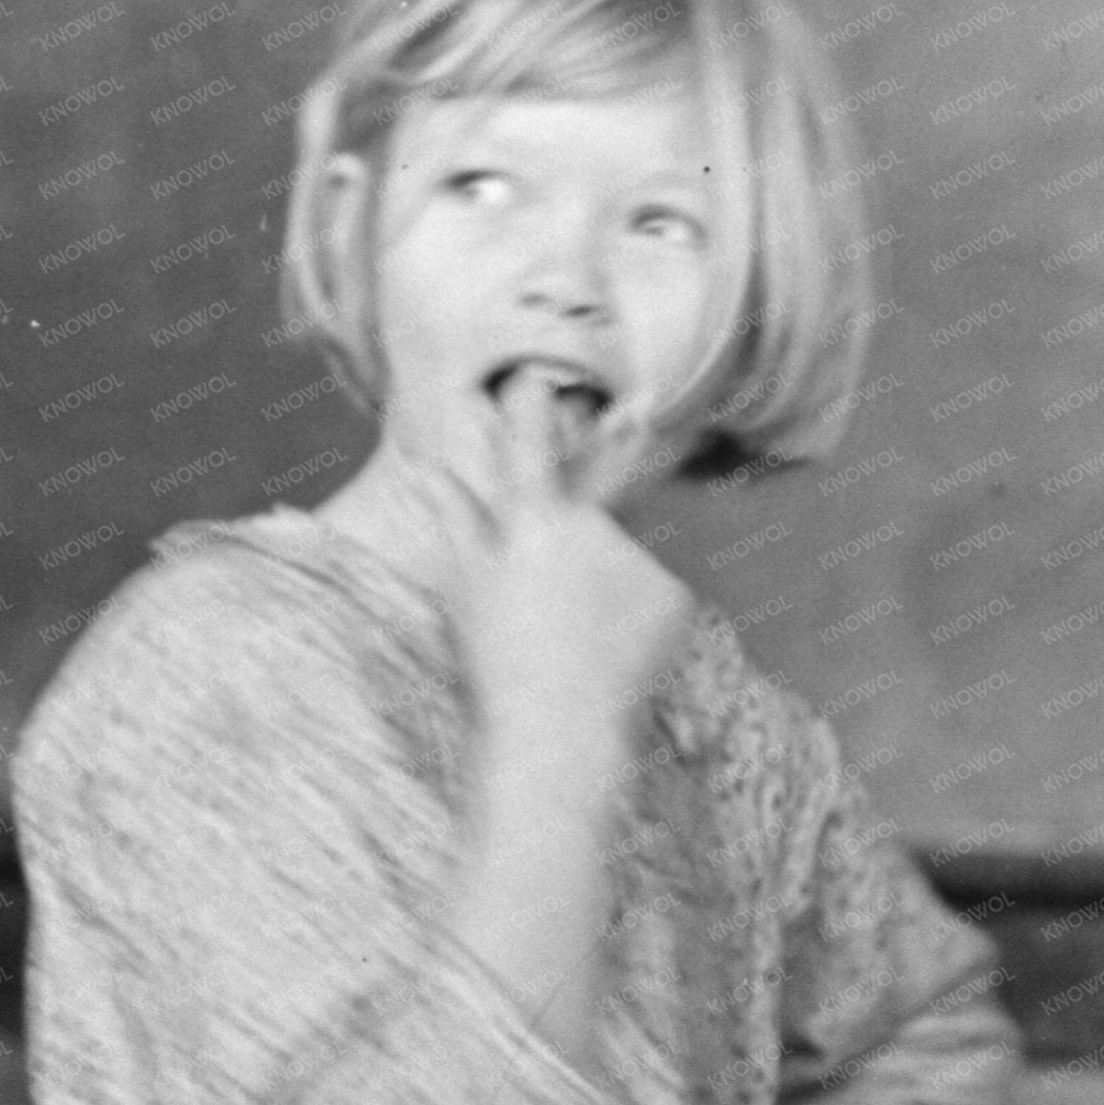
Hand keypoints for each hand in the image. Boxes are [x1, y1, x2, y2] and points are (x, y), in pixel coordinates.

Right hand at [388, 363, 694, 744]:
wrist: (558, 731)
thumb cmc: (502, 662)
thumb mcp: (470, 586)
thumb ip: (457, 518)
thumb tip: (428, 469)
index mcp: (529, 525)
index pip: (528, 451)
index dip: (532, 410)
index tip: (538, 373)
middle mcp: (586, 528)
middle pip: (603, 480)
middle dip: (612, 441)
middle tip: (618, 411)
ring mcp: (636, 557)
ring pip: (631, 551)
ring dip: (616, 580)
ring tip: (587, 633)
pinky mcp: (675, 588)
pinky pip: (662, 586)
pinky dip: (645, 610)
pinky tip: (620, 646)